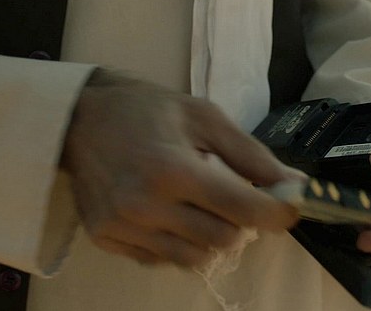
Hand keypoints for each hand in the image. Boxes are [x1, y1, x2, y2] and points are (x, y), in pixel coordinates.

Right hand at [60, 69, 299, 267]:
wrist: (77, 119)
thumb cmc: (144, 110)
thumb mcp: (203, 116)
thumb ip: (249, 153)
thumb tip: (292, 184)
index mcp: (172, 169)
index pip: (242, 209)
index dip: (277, 213)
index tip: (290, 208)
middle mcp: (145, 205)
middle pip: (224, 239)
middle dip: (239, 220)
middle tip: (232, 195)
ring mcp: (122, 227)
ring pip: (195, 259)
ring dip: (210, 236)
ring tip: (198, 204)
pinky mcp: (106, 239)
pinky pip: (161, 260)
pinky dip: (176, 242)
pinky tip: (168, 213)